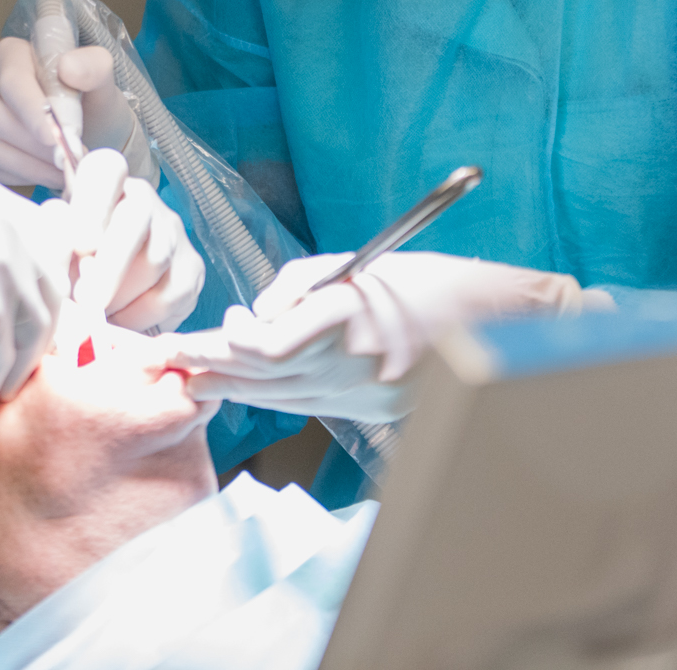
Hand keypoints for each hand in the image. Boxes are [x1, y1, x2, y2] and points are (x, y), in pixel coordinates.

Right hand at [0, 38, 135, 188]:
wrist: (84, 128)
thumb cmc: (89, 101)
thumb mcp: (101, 80)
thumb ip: (93, 67)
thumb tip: (68, 68)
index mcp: (11, 54)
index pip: (12, 83)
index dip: (32, 114)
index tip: (56, 141)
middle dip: (34, 147)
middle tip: (66, 161)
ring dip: (24, 165)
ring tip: (58, 172)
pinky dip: (11, 175)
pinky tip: (39, 175)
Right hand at [0, 177, 68, 404]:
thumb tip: (47, 286)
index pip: (51, 241)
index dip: (48, 284)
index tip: (40, 318)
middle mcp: (4, 224)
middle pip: (51, 285)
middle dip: (41, 329)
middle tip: (21, 360)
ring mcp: (1, 265)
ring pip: (38, 326)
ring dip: (20, 362)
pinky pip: (8, 358)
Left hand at [43, 150, 203, 333]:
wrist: (109, 289)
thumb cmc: (73, 260)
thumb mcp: (56, 246)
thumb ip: (54, 245)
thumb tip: (59, 253)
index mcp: (105, 183)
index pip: (107, 171)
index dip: (94, 205)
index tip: (80, 245)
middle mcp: (143, 200)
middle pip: (136, 221)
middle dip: (110, 265)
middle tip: (86, 299)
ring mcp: (173, 232)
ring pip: (154, 262)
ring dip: (120, 296)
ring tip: (95, 316)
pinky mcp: (191, 268)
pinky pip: (169, 295)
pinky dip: (141, 316)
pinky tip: (119, 321)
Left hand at [159, 252, 589, 420]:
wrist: (514, 330)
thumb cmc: (441, 283)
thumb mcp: (365, 266)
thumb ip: (301, 286)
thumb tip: (255, 315)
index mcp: (352, 324)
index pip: (265, 348)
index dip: (221, 345)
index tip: (196, 333)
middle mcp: (352, 369)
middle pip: (259, 378)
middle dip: (207, 368)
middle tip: (162, 359)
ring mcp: (362, 397)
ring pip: (275, 398)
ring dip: (227, 387)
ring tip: (184, 375)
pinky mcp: (370, 410)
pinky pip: (304, 402)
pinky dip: (264, 393)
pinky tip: (236, 383)